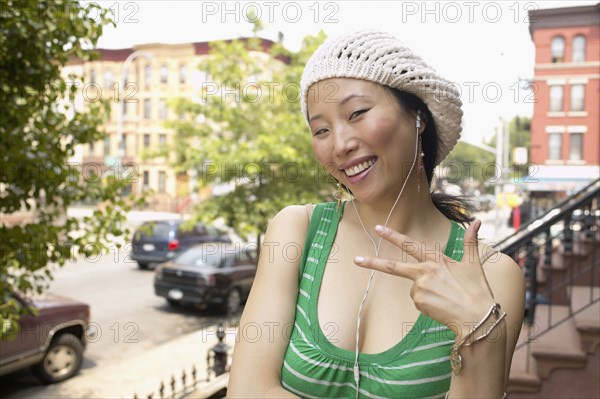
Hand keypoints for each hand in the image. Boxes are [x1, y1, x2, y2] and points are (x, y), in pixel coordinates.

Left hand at [353, 220, 494, 335]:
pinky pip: (418, 301)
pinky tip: (441, 306)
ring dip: (426, 292)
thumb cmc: (477, 290)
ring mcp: (419, 288)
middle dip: (372, 262)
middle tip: (356, 259)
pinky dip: (428, 303)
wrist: (477, 317)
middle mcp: (424, 272)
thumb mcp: (474, 264)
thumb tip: (478, 221)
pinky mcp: (418, 302)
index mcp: (436, 260)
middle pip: (393, 266)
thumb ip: (471, 242)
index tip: (378, 228)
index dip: (393, 236)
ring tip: (446, 298)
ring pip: (414, 288)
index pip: (410, 245)